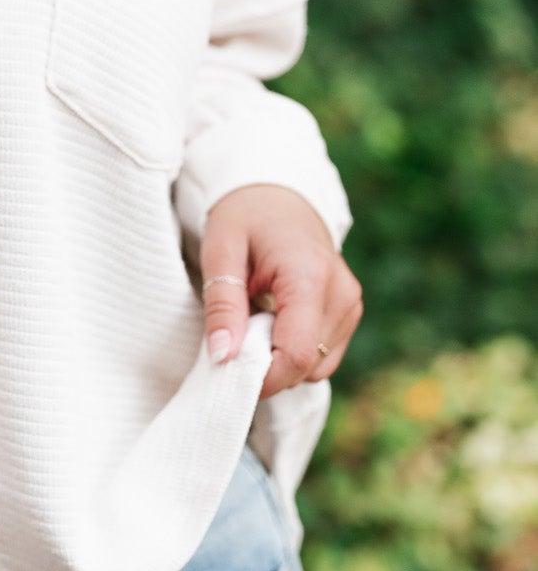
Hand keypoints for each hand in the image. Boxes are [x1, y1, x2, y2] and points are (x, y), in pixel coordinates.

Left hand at [199, 183, 362, 397]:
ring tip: (254, 321)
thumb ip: (222, 305)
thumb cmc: (245, 216)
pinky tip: (273, 321)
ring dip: (281, 359)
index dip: (261, 377)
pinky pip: (322, 354)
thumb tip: (223, 358)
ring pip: (317, 366)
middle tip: (234, 336)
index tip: (227, 371)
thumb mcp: (220, 251)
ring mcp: (351, 304)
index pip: (295, 354)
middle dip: (267, 367)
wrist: (279, 193)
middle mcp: (342, 294)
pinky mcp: (350, 311)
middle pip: (306, 365)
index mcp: (310, 276)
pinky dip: (294, 350)